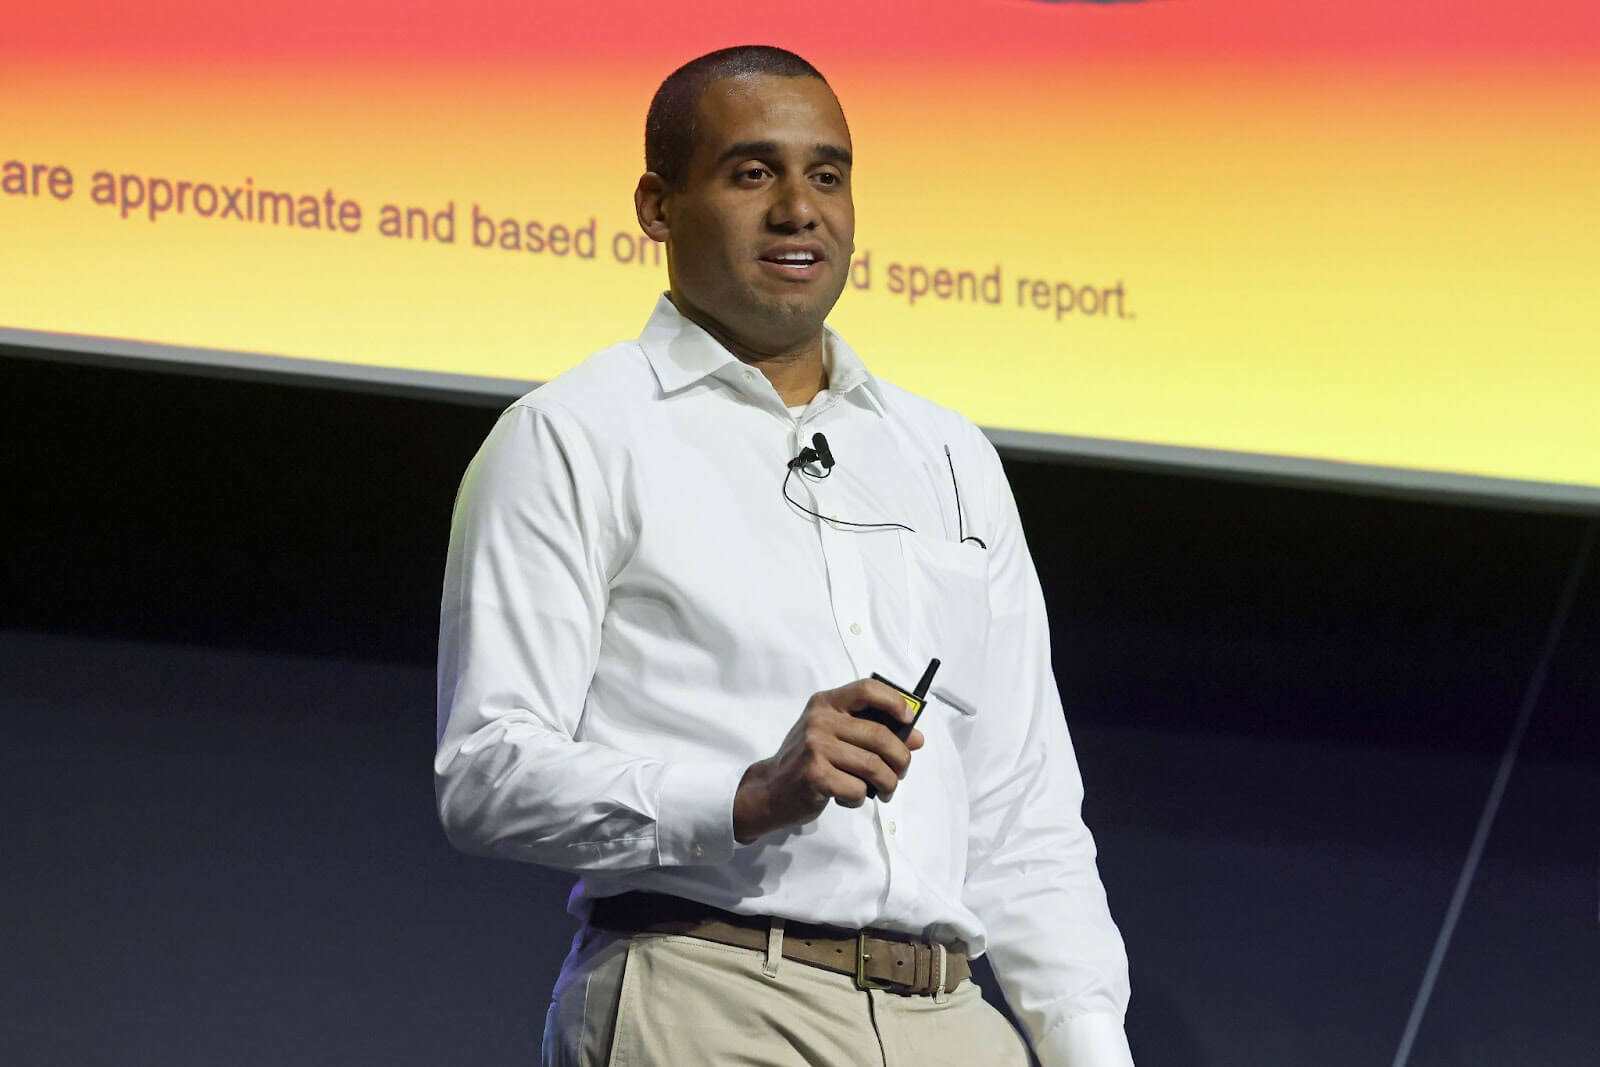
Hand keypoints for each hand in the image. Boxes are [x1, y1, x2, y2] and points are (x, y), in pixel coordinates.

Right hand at [733, 678, 924, 843]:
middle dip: (900, 759)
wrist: (769, 789)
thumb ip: (872, 733)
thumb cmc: (807, 760)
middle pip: (880, 736)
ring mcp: (815, 747)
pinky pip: (858, 789)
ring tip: (885, 790)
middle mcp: (820, 721)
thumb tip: (916, 739)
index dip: (894, 702)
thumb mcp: (834, 737)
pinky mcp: (815, 776)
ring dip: (888, 783)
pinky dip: (861, 799)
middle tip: (900, 772)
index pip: (867, 689)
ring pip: (874, 766)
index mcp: (825, 704)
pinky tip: (850, 797)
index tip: (908, 719)